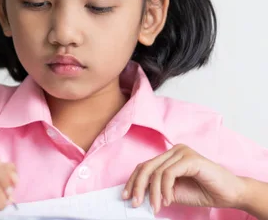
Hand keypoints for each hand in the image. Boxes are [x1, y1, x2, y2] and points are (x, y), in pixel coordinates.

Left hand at [122, 144, 245, 213]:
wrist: (230, 194)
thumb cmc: (203, 192)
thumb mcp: (173, 192)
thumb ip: (158, 189)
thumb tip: (137, 194)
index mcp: (169, 157)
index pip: (144, 166)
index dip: (133, 181)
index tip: (127, 196)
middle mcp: (173, 151)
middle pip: (146, 167)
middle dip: (137, 186)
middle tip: (135, 203)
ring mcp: (182, 152)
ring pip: (156, 172)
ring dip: (153, 193)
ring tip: (155, 207)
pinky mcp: (190, 158)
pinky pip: (169, 174)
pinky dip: (164, 189)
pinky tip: (166, 200)